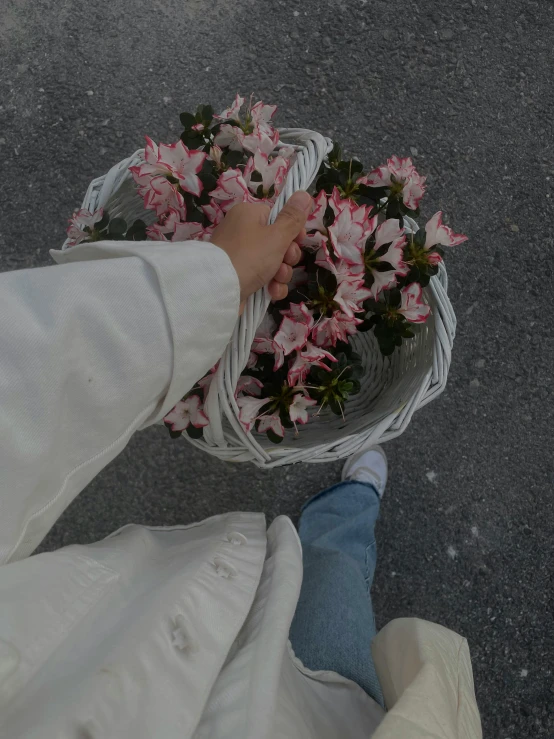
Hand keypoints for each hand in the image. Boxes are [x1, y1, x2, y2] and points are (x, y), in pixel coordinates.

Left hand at [210, 190, 311, 304]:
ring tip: (276, 280)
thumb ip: (293, 217)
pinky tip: (271, 291)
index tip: (298, 241)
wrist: (220, 290)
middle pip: (279, 241)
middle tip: (285, 261)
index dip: (293, 231)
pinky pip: (264, 278)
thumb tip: (304, 193)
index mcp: (249, 215)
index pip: (278, 216)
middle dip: (288, 256)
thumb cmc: (250, 256)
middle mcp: (243, 232)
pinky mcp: (241, 277)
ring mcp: (241, 256)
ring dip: (282, 273)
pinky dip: (271, 285)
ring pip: (274, 262)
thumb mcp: (277, 235)